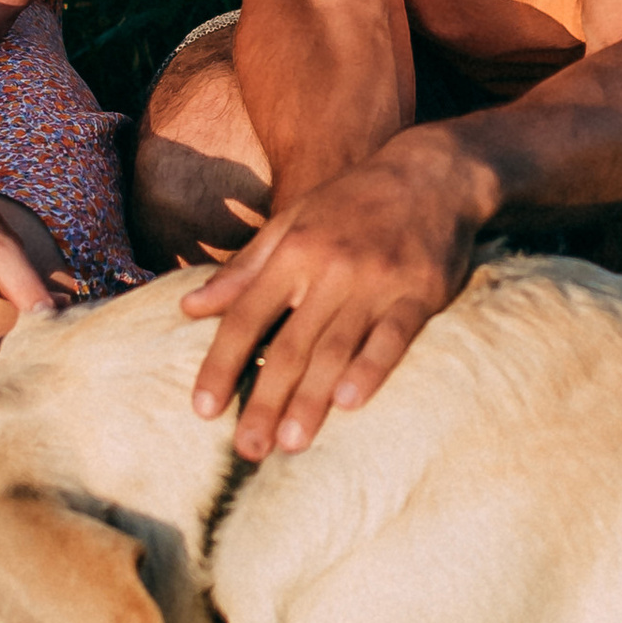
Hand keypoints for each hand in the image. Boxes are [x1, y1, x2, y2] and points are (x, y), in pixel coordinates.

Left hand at [182, 128, 483, 457]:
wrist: (432, 172)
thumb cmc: (353, 201)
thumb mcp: (291, 222)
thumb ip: (243, 268)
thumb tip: (189, 309)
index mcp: (293, 252)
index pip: (246, 316)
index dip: (222, 364)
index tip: (203, 410)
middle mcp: (331, 268)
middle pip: (290, 344)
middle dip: (266, 399)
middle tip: (248, 449)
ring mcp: (377, 282)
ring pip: (337, 348)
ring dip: (312, 398)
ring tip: (291, 443)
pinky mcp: (420, 293)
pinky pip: (393, 336)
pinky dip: (372, 368)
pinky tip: (351, 402)